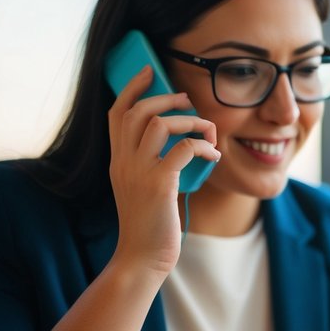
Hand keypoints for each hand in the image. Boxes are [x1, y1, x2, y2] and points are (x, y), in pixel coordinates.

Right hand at [106, 65, 219, 274]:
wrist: (142, 257)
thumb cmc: (150, 226)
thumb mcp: (143, 189)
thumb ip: (150, 165)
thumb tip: (179, 146)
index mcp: (117, 161)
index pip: (116, 113)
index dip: (131, 88)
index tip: (149, 73)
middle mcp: (122, 162)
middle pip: (138, 111)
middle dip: (166, 98)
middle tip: (188, 101)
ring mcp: (138, 172)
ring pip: (159, 123)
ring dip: (190, 122)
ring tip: (208, 132)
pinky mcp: (159, 184)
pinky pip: (183, 149)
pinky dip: (203, 147)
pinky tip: (214, 157)